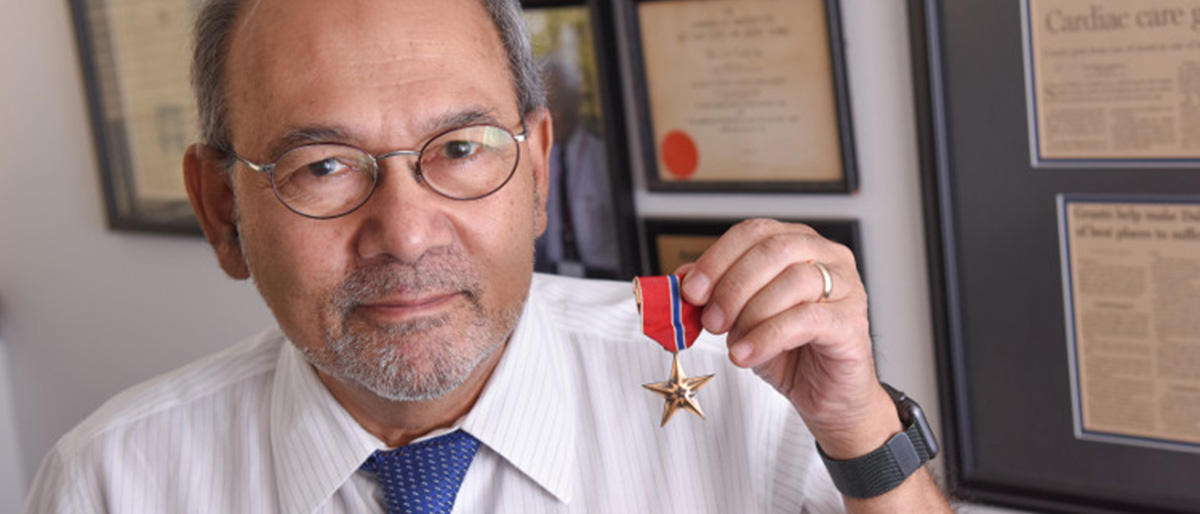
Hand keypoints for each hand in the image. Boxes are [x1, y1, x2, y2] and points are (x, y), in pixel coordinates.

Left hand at [678, 219, 898, 457]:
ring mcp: (847, 287)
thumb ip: (715, 293)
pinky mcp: (852, 323)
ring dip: (751, 314)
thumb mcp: (741, 318)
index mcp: (798, 243)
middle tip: (711, 320)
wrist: (825, 395)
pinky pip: (807, 319)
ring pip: (794, 281)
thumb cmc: (789, 351)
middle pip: (774, 249)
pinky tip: (747, 354)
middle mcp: (828, 257)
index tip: (691, 291)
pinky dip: (768, 336)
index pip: (754, 232)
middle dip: (733, 286)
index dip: (717, 259)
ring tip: (733, 343)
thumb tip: (681, 279)